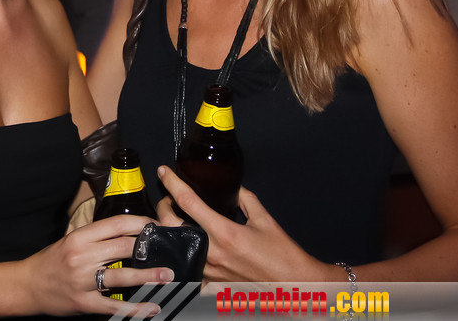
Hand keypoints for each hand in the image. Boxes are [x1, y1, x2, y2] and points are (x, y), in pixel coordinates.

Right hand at [21, 214, 173, 316]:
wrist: (27, 285)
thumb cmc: (52, 261)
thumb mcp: (71, 241)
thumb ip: (96, 239)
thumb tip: (128, 235)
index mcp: (80, 238)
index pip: (116, 225)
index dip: (141, 223)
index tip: (157, 226)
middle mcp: (82, 257)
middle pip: (123, 247)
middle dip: (149, 247)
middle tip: (168, 249)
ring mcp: (83, 281)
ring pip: (122, 276)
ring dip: (148, 276)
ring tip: (167, 276)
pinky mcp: (84, 302)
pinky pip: (114, 306)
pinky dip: (135, 308)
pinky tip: (151, 307)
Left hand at [156, 166, 332, 281]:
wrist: (294, 285)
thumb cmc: (282, 254)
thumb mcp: (265, 220)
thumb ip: (246, 200)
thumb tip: (235, 187)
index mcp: (224, 232)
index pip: (189, 202)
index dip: (173, 183)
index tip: (164, 172)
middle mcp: (212, 252)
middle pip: (171, 224)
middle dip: (163, 206)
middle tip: (168, 198)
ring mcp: (209, 270)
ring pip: (174, 246)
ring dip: (169, 230)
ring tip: (173, 220)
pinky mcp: (211, 283)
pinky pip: (187, 267)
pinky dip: (180, 254)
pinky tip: (183, 246)